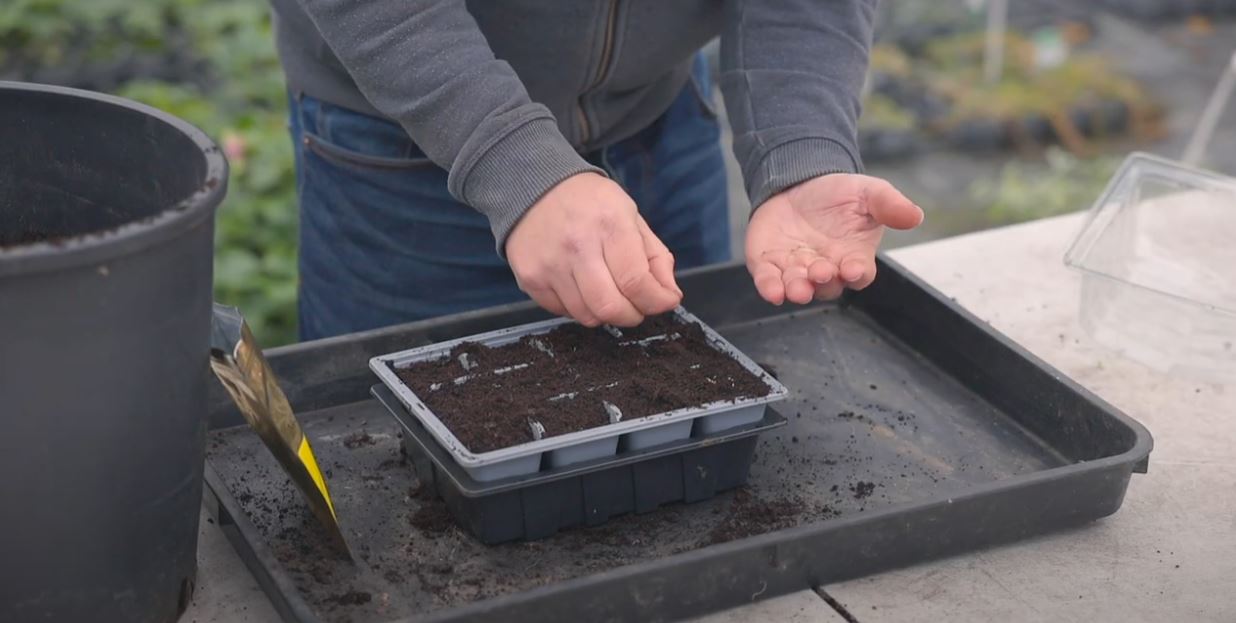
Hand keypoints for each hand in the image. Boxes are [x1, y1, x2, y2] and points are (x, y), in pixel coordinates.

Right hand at [506, 172, 681, 326]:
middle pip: (611, 307)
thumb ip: (655, 256)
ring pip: (587, 316)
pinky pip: (563, 312)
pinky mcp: (530, 278)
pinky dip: (579, 308)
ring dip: (606, 313)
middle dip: (633, 315)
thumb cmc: (588, 202)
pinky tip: (582, 287)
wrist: (534, 187)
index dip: (656, 301)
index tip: (664, 301)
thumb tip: (669, 294)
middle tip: (637, 306)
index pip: (636, 282)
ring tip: (609, 293)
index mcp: (609, 225)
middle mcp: (577, 246)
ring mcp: (550, 265)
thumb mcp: (631, 215)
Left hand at [746, 174, 922, 303]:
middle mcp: (826, 269)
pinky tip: (772, 291)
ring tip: (797, 287)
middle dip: (824, 281)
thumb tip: (916, 215)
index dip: (856, 274)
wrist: (798, 184)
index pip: (859, 274)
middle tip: (821, 271)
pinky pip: (770, 283)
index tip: (853, 269)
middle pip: (828, 286)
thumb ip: (889, 204)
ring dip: (798, 290)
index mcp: (853, 257)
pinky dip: (770, 288)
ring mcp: (797, 270)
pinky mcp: (770, 266)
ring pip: (800, 288)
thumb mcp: (868, 192)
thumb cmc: (838, 194)